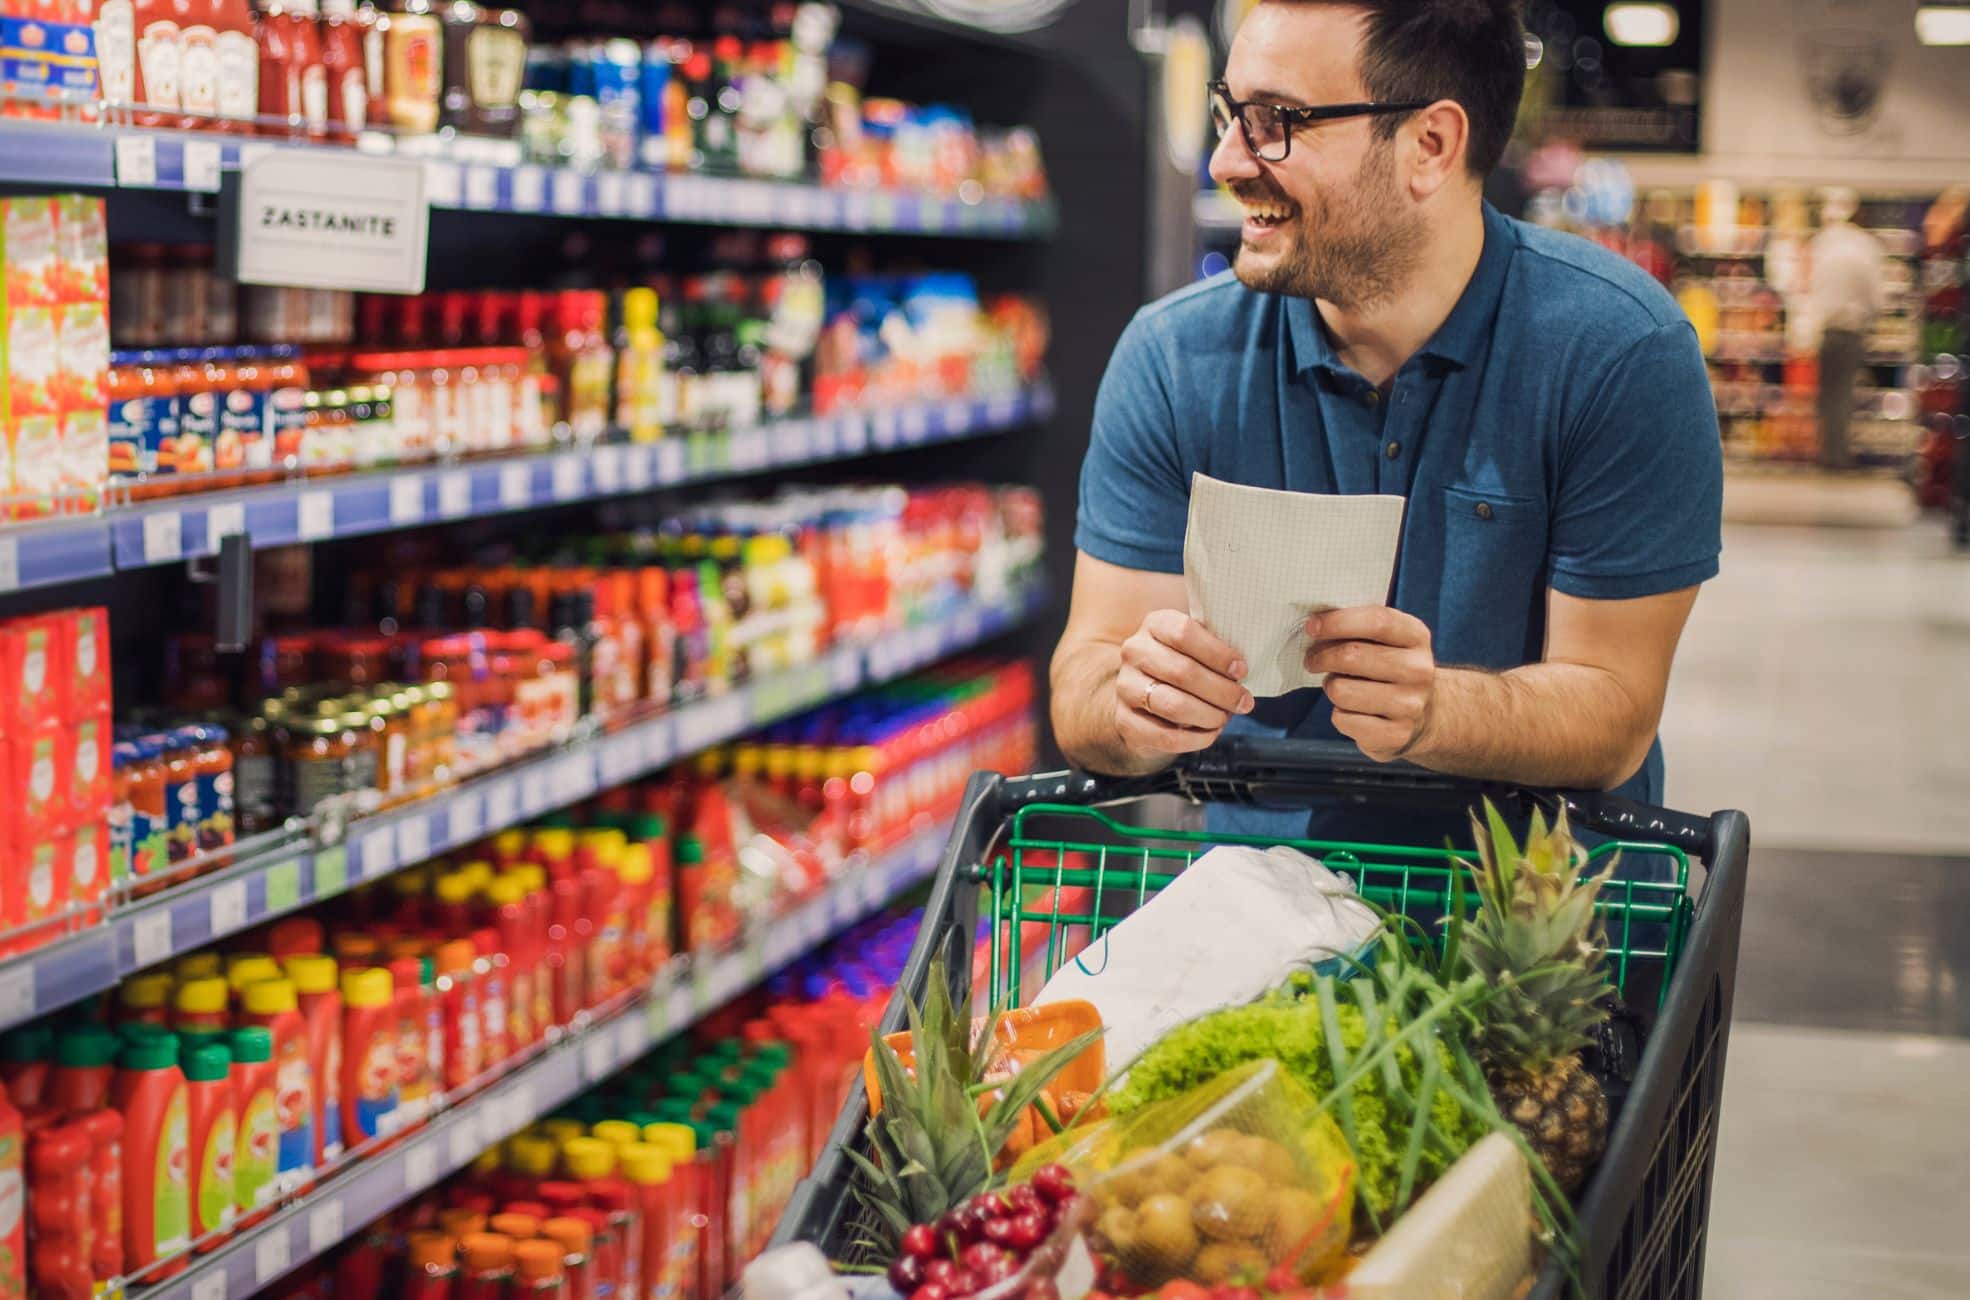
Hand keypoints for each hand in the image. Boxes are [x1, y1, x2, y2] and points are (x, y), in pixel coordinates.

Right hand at [1114, 608, 1254, 759]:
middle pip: (1182, 672)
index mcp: (1155, 624)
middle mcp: (1135, 651)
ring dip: (1210, 715)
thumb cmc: (1182, 664)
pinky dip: (1195, 739)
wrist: (1144, 693)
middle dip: (1222, 691)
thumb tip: (1242, 671)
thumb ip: (1215, 649)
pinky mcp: (1124, 720)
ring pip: (1173, 705)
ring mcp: (1125, 686)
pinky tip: (1210, 733)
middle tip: (1244, 702)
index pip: (1184, 633)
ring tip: (1226, 718)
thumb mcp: (1196, 646)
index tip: (1241, 670)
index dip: (1217, 654)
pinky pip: (1165, 736)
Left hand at [1305, 606, 1436, 761]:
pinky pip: (1343, 719)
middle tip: (1312, 660)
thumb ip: (1357, 627)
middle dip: (1321, 657)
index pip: (1377, 621)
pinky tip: (1352, 711)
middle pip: (1353, 656)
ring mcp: (1410, 705)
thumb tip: (1314, 626)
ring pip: (1341, 690)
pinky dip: (1338, 714)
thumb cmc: (1388, 668)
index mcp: (1416, 637)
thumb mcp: (1385, 640)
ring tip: (1339, 686)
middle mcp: (1418, 670)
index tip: (1311, 626)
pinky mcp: (1395, 735)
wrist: (1423, 715)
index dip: (1338, 621)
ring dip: (1330, 687)